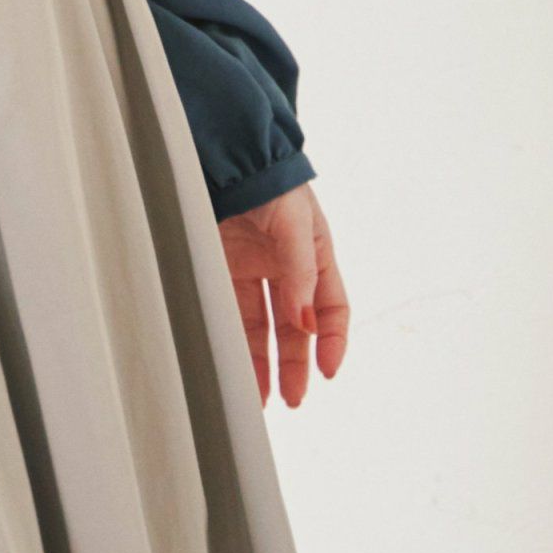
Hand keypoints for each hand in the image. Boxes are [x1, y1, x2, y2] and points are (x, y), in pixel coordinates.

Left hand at [218, 183, 348, 407]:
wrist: (224, 153)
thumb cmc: (269, 180)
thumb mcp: (294, 222)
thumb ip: (300, 271)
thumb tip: (304, 323)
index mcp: (315, 257)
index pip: (331, 310)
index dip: (333, 341)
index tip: (328, 371)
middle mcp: (285, 269)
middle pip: (295, 328)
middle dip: (296, 364)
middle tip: (293, 399)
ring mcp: (251, 269)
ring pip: (260, 326)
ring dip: (262, 362)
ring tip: (259, 399)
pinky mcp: (220, 267)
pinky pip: (228, 311)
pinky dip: (230, 339)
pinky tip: (230, 364)